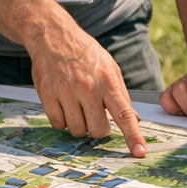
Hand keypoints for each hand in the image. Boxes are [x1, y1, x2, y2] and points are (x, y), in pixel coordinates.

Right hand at [27, 16, 147, 157]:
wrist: (53, 35)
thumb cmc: (85, 53)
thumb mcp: (110, 67)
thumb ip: (122, 94)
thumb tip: (135, 119)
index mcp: (108, 81)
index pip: (124, 114)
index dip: (133, 135)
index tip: (139, 152)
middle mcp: (88, 87)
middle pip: (98, 130)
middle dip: (98, 128)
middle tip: (93, 114)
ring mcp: (66, 91)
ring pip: (76, 130)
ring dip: (78, 124)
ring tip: (76, 105)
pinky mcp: (47, 93)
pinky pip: (57, 124)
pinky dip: (61, 120)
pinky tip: (63, 104)